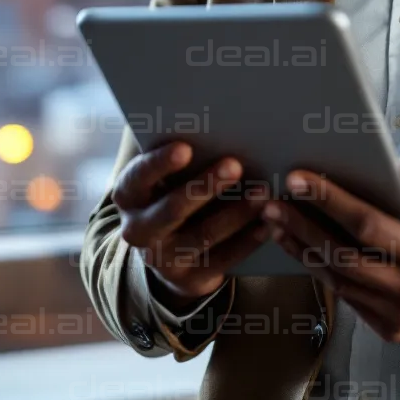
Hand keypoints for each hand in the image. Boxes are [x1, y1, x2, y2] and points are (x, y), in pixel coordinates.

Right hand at [112, 141, 269, 307]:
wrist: (166, 250)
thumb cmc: (173, 190)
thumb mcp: (164, 176)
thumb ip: (180, 155)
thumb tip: (216, 120)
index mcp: (129, 196)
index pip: (138, 177)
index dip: (160, 163)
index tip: (186, 148)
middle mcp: (139, 231)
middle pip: (173, 209)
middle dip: (205, 186)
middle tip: (235, 165)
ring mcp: (164, 260)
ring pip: (203, 235)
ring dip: (237, 213)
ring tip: (263, 192)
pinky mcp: (192, 279)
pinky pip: (225, 259)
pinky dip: (250, 239)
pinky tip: (270, 222)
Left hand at [263, 157, 399, 343]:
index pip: (369, 224)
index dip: (330, 201)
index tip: (299, 179)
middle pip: (343, 256)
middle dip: (303, 226)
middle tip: (273, 202)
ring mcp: (397, 315)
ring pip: (338, 280)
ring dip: (302, 249)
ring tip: (276, 222)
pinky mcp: (386, 329)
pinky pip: (345, 297)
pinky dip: (319, 271)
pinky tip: (300, 247)